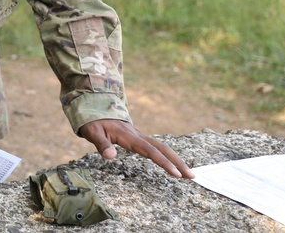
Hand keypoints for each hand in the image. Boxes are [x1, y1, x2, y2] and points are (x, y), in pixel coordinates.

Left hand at [79, 119, 194, 178]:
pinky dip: (167, 156)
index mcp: (129, 136)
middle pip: (162, 148)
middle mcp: (138, 136)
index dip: (164, 162)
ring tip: (188, 174)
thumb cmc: (93, 122)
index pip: (150, 151)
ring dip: (175, 160)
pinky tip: (173, 165)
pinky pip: (156, 147)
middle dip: (178, 162)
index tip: (176, 174)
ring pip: (162, 147)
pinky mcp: (139, 138)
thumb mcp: (93, 132)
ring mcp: (140, 136)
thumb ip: (102, 144)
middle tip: (191, 176)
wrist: (95, 108)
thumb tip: (111, 156)